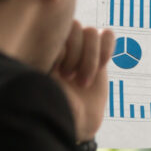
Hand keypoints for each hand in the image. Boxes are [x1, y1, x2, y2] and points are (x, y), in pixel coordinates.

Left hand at [51, 21, 113, 140]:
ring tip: (83, 81)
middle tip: (69, 78)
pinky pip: (107, 35)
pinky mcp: (99, 55)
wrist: (75, 123)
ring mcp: (81, 49)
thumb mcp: (43, 84)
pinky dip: (106, 48)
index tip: (57, 74)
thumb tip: (56, 38)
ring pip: (91, 33)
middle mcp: (62, 44)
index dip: (62, 52)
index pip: (56, 28)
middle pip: (75, 27)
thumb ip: (47, 58)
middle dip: (76, 55)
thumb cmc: (55, 107)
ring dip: (90, 58)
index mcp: (42, 47)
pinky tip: (101, 67)